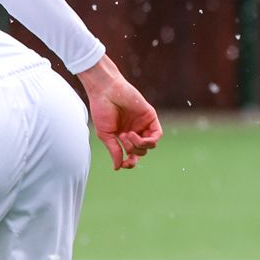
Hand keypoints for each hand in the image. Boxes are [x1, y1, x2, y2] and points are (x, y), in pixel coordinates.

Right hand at [77, 55, 161, 170]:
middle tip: (122, 137)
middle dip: (132, 149)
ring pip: (150, 146)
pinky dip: (148, 140)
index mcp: (123, 136)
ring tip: (127, 135)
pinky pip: (157, 135)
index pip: (132, 155)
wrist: (106, 91)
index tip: (124, 164)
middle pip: (141, 152)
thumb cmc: (102, 110)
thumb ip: (114, 151)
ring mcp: (143, 125)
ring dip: (139, 145)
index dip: (130, 163)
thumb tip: (118, 168)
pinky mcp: (151, 117)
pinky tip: (135, 134)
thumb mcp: (106, 135)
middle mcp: (135, 131)